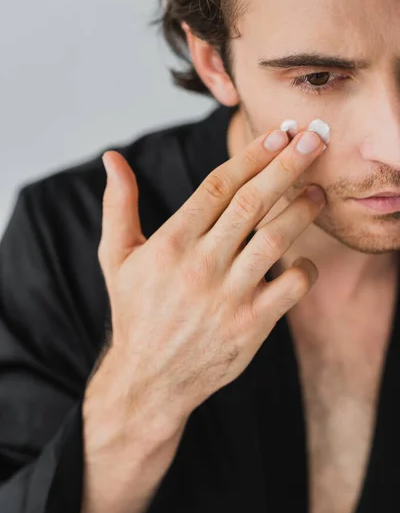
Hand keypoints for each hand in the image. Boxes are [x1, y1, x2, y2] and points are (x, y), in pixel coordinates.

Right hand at [95, 127, 326, 435]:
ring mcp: (228, 297)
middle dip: (288, 166)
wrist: (150, 378)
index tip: (279, 134)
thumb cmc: (135, 311)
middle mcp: (200, 266)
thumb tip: (112, 159)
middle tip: (315, 139)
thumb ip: (119, 205)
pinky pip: (291, 287)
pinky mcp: (251, 326)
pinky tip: (301, 257)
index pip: (218, 186)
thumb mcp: (117, 257)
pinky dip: (304, 268)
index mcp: (170, 243)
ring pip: (276, 240)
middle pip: (253, 203)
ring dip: (302, 211)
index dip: (252, 155)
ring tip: (317, 191)